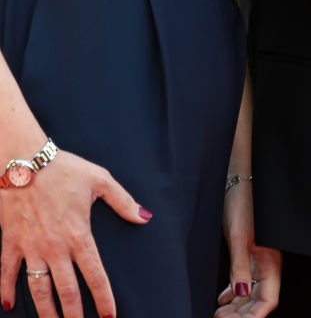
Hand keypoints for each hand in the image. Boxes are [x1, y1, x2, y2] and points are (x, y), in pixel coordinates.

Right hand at [0, 149, 150, 316]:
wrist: (25, 160)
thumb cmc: (64, 168)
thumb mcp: (100, 180)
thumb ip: (123, 201)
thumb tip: (145, 217)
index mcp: (79, 235)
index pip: (95, 276)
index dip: (104, 299)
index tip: (109, 317)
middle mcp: (55, 248)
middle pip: (67, 292)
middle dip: (75, 315)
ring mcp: (31, 247)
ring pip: (38, 290)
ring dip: (46, 312)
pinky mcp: (11, 242)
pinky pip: (7, 273)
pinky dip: (6, 291)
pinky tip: (8, 306)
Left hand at [216, 181, 280, 316]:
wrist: (240, 175)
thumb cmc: (243, 200)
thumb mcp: (238, 235)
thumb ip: (240, 265)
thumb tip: (240, 294)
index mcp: (270, 260)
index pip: (267, 300)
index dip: (253, 317)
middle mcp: (266, 261)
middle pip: (259, 300)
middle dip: (242, 315)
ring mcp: (258, 256)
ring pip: (251, 291)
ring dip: (237, 306)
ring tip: (219, 313)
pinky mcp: (248, 249)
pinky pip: (245, 278)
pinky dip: (234, 291)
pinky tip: (223, 297)